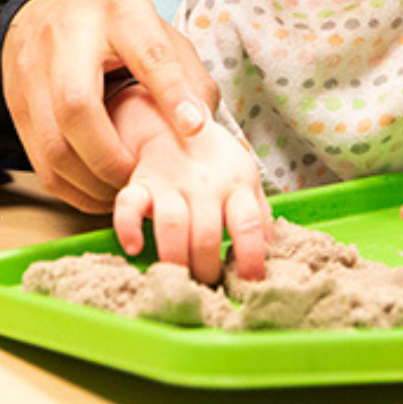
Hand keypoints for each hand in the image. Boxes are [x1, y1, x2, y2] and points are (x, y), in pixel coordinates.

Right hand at [1, 0, 217, 212]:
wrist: (39, 13)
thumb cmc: (111, 29)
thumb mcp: (156, 31)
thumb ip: (187, 74)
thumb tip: (201, 127)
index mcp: (116, 14)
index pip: (146, 53)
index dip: (171, 92)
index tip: (193, 128)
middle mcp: (65, 41)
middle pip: (76, 106)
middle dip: (113, 157)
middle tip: (142, 177)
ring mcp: (32, 76)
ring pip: (54, 146)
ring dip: (93, 182)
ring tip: (125, 189)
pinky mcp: (16, 108)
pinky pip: (42, 166)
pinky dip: (75, 190)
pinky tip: (101, 189)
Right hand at [109, 88, 269, 283]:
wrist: (176, 116)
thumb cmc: (216, 159)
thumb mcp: (246, 179)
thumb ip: (259, 215)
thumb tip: (275, 254)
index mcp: (236, 184)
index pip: (248, 224)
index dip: (251, 257)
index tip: (251, 282)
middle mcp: (204, 185)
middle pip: (207, 234)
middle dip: (208, 269)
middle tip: (208, 287)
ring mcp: (170, 183)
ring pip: (172, 225)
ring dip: (176, 259)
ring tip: (182, 279)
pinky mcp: (140, 182)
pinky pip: (127, 205)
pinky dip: (127, 228)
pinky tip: (134, 248)